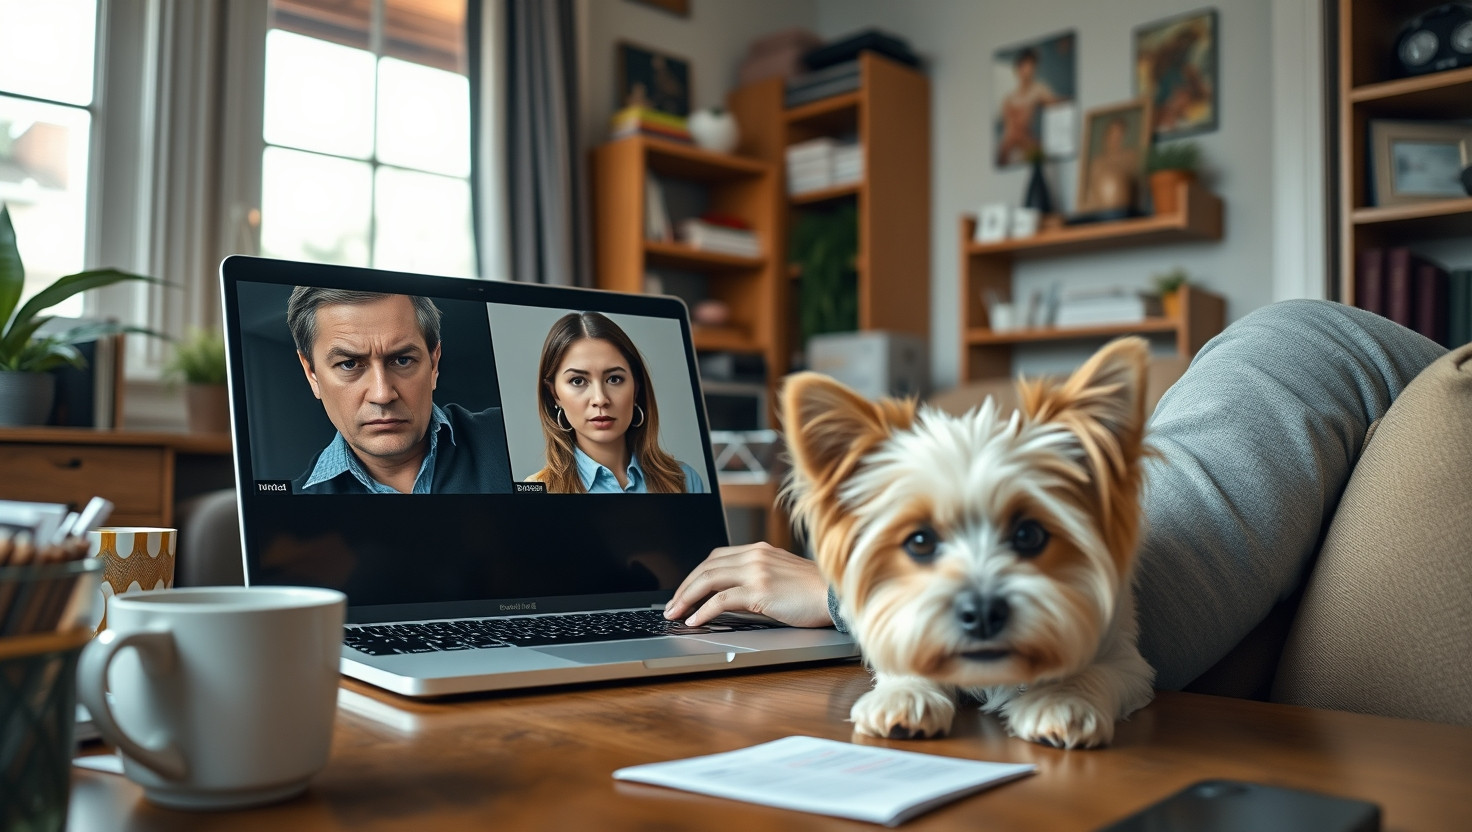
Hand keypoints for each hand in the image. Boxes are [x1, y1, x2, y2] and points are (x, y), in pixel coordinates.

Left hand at [664, 542, 831, 628]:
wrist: (838, 596)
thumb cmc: (815, 592)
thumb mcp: (782, 575)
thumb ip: (758, 577)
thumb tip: (731, 597)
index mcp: (759, 550)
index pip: (716, 557)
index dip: (695, 575)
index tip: (684, 591)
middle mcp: (755, 556)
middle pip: (706, 567)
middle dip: (684, 587)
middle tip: (671, 605)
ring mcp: (757, 571)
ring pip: (708, 580)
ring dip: (687, 598)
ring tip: (675, 613)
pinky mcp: (760, 591)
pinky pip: (721, 600)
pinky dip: (703, 610)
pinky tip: (695, 620)